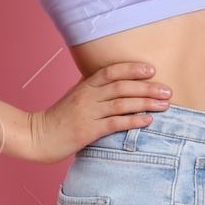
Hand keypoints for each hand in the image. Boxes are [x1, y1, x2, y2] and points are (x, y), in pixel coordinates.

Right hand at [21, 61, 171, 164]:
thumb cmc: (58, 118)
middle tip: (168, 90)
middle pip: (122, 86)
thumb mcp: (74, 96)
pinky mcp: (88, 131)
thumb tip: (112, 80)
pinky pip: (114, 123)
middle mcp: (87, 96)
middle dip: (148, 87)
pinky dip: (133, 121)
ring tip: (165, 105)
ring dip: (146, 103)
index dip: (132, 69)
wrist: (37, 136)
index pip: (111, 71)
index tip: (152, 70)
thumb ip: (92, 88)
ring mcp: (87, 113)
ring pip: (122, 103)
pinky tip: (147, 121)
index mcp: (85, 85)